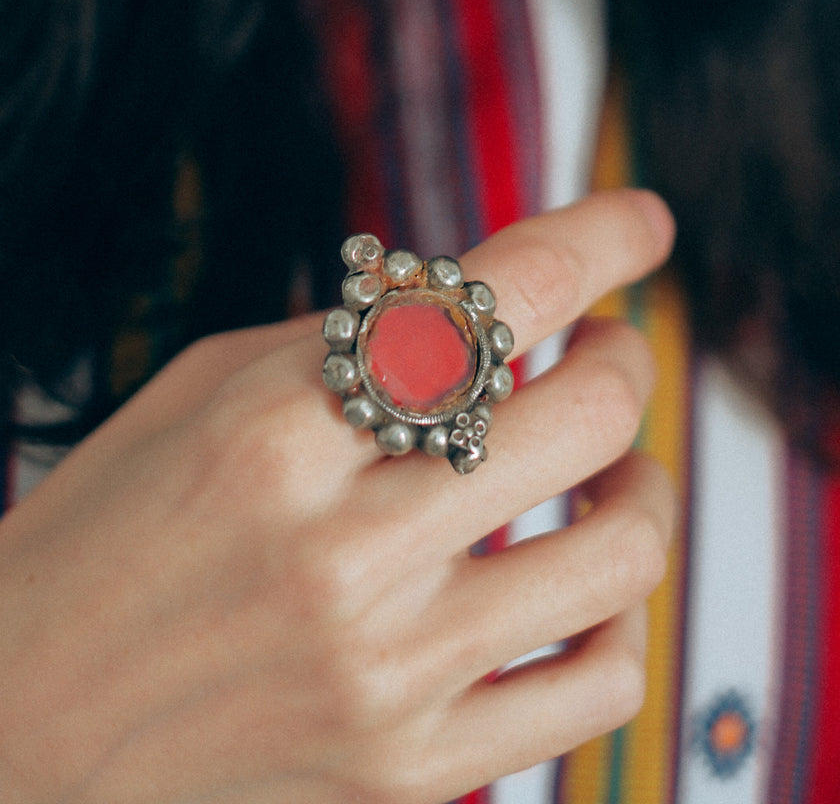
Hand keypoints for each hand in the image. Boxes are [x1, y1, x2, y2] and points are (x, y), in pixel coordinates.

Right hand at [0, 189, 675, 803]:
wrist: (17, 722)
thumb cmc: (106, 528)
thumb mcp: (202, 388)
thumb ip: (351, 339)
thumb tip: (490, 300)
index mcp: (279, 430)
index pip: (496, 299)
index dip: (600, 240)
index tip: (641, 221)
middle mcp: (344, 551)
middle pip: (589, 414)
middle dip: (622, 356)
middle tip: (603, 349)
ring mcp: (386, 675)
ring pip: (623, 551)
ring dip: (644, 478)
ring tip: (610, 463)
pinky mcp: (409, 770)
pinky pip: (600, 691)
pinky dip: (621, 617)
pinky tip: (582, 581)